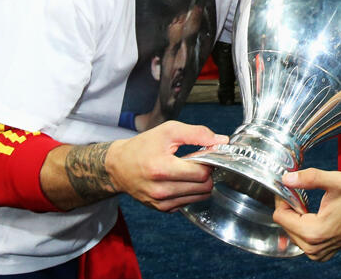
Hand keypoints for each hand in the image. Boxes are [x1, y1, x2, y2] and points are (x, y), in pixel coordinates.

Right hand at [107, 121, 228, 211]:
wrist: (118, 166)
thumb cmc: (143, 146)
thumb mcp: (169, 131)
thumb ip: (197, 134)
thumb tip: (221, 141)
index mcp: (161, 169)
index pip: (202, 173)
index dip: (209, 162)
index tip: (205, 154)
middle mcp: (160, 190)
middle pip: (204, 187)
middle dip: (207, 173)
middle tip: (198, 162)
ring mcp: (161, 202)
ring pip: (200, 196)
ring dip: (201, 183)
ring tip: (189, 171)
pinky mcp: (161, 209)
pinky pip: (189, 202)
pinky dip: (191, 192)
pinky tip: (182, 180)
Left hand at [273, 168, 340, 260]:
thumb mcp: (336, 181)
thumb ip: (311, 178)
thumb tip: (287, 179)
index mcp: (313, 232)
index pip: (280, 216)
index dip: (285, 199)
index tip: (294, 190)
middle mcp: (313, 248)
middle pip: (284, 225)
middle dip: (292, 209)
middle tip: (307, 197)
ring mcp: (317, 253)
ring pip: (291, 232)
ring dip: (298, 218)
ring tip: (314, 207)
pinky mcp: (320, 254)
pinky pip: (301, 239)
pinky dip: (305, 227)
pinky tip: (317, 218)